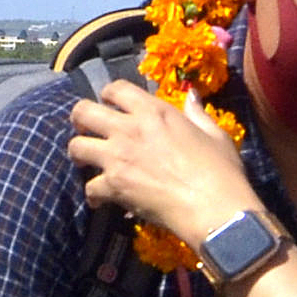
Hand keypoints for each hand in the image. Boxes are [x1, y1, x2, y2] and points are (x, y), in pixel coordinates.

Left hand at [66, 81, 260, 248]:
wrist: (214, 207)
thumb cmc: (220, 170)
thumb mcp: (214, 134)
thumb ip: (197, 113)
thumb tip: (192, 94)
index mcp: (154, 111)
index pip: (117, 89)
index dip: (108, 94)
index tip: (109, 103)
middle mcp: (129, 129)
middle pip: (84, 111)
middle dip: (79, 118)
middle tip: (85, 128)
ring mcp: (117, 157)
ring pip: (76, 146)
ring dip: (78, 153)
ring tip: (85, 161)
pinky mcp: (113, 185)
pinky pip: (89, 186)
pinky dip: (93, 194)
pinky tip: (100, 199)